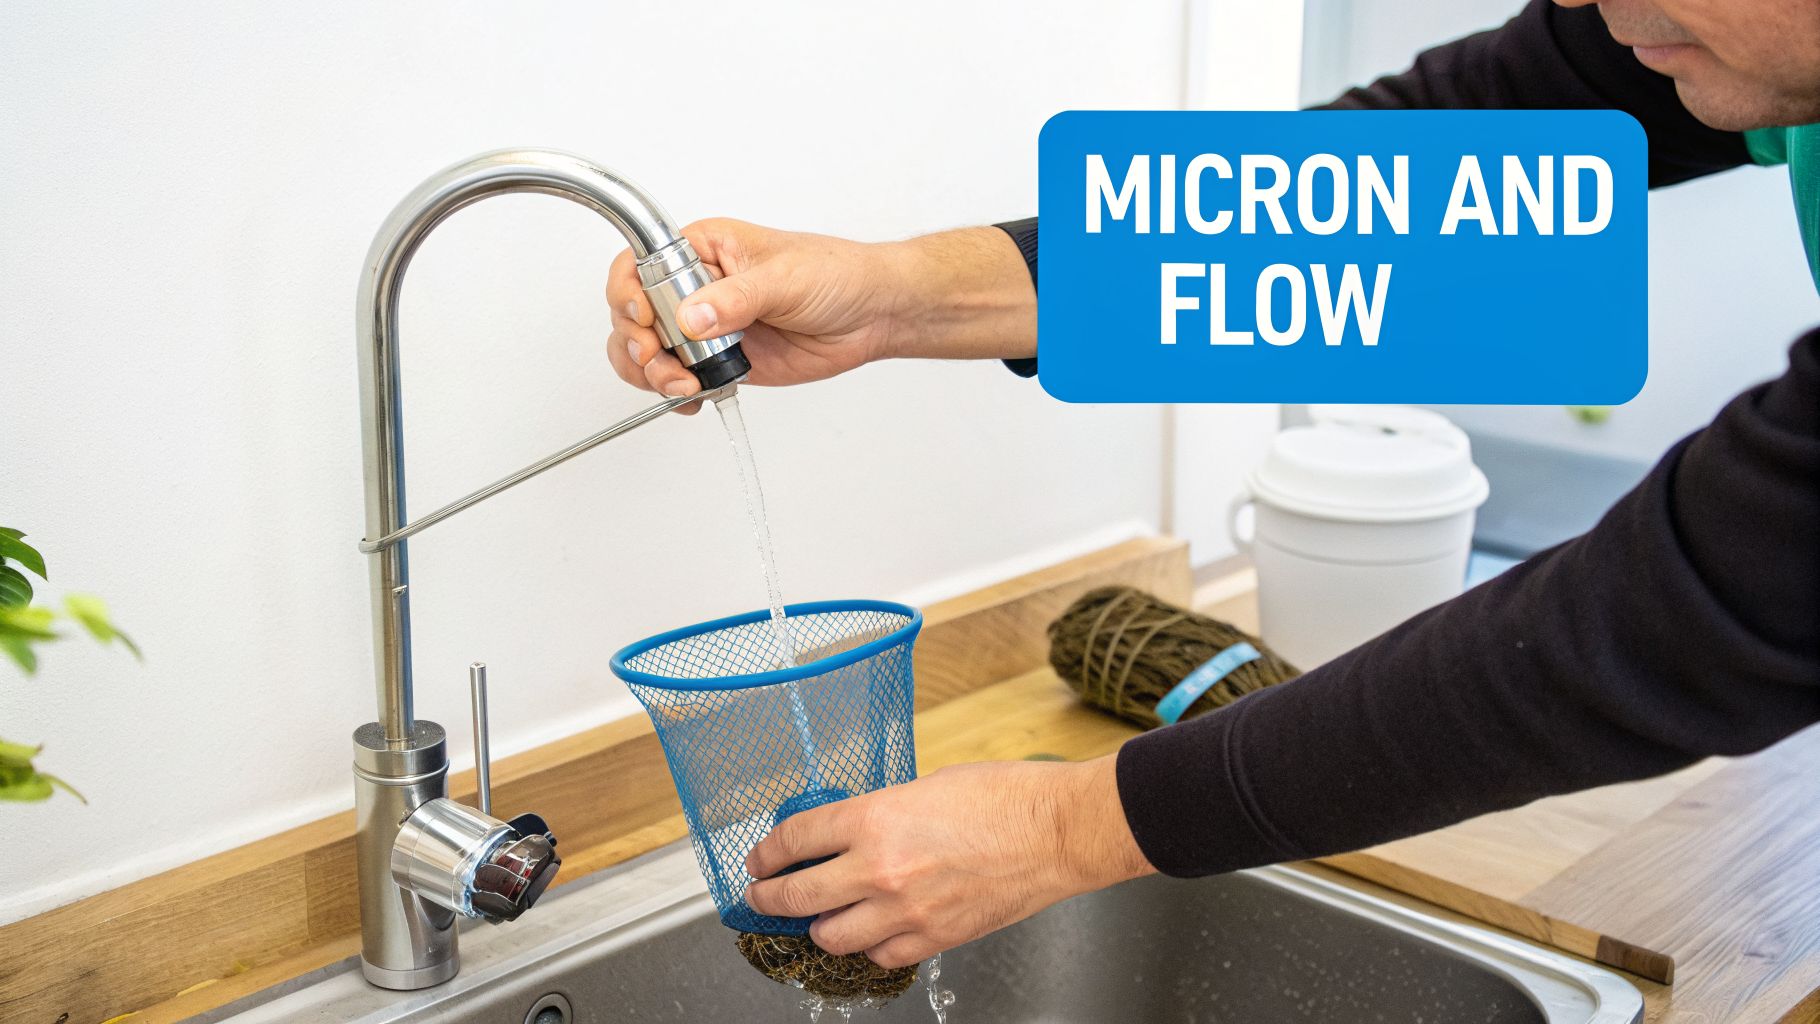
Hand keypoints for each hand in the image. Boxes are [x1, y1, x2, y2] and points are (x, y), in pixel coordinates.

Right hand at [605, 220, 1035, 411]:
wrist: (873, 315)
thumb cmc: (837, 275)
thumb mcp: (785, 278)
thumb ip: (736, 299)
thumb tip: (693, 315)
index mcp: (703, 249)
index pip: (640, 265)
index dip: (629, 294)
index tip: (643, 319)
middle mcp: (696, 286)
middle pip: (633, 314)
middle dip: (638, 343)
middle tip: (662, 360)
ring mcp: (705, 327)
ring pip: (647, 350)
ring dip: (652, 373)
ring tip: (682, 385)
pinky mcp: (721, 360)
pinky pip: (677, 377)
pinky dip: (673, 393)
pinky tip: (691, 397)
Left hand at [743, 755, 1153, 968]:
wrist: (1056, 832)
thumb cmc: (1004, 798)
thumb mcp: (925, 786)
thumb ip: (881, 813)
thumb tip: (853, 832)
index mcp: (874, 819)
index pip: (796, 839)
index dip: (768, 852)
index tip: (760, 858)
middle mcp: (881, 869)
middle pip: (798, 896)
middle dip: (769, 897)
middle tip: (762, 895)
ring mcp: (906, 911)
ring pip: (831, 937)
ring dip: (818, 927)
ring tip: (818, 917)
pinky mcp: (934, 938)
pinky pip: (880, 955)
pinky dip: (868, 946)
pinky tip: (869, 932)